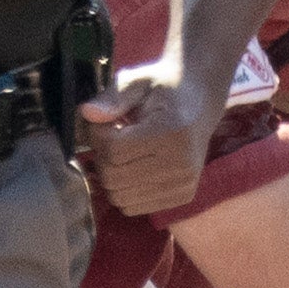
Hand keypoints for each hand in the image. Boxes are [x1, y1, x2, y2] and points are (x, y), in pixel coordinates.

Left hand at [80, 56, 224, 216]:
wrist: (201, 101)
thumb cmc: (164, 88)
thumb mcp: (136, 81)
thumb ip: (112, 97)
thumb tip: (87, 113)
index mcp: (172, 132)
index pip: (113, 151)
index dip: (97, 136)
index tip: (105, 122)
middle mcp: (183, 164)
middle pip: (113, 178)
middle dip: (102, 157)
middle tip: (112, 138)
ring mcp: (185, 184)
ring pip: (120, 197)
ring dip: (111, 175)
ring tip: (124, 153)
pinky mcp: (183, 196)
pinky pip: (133, 206)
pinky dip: (125, 190)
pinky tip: (134, 168)